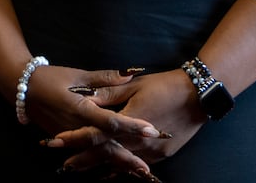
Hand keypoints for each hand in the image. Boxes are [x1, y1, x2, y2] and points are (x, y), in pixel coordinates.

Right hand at [20, 66, 158, 169]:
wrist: (22, 89)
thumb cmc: (51, 78)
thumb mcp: (78, 75)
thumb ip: (104, 78)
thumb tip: (129, 74)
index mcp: (81, 109)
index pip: (111, 122)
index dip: (132, 126)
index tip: (151, 130)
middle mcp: (76, 128)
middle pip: (105, 146)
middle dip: (126, 158)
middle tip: (146, 170)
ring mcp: (70, 137)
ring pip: (96, 154)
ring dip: (116, 163)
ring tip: (135, 172)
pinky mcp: (66, 141)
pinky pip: (86, 153)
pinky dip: (101, 161)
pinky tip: (114, 168)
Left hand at [49, 69, 198, 172]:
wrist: (199, 96)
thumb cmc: (165, 85)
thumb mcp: (135, 85)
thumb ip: (110, 93)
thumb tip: (87, 97)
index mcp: (129, 122)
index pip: (96, 133)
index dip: (75, 138)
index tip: (56, 141)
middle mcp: (139, 142)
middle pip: (105, 154)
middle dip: (84, 160)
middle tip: (64, 165)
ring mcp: (152, 152)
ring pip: (121, 162)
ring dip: (101, 165)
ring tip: (82, 170)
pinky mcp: (163, 155)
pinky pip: (137, 164)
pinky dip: (122, 168)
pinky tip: (111, 172)